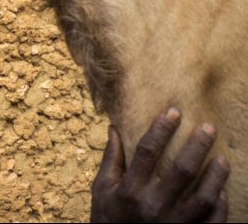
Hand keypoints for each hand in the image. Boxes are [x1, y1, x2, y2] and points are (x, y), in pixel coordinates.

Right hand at [91, 108, 229, 222]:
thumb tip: (114, 128)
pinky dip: (219, 206)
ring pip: (203, 197)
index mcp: (130, 189)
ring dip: (216, 176)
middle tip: (208, 128)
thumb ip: (111, 159)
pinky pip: (210, 221)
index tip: (173, 111)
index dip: (161, 129)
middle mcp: (152, 205)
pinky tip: (222, 191)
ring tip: (222, 159)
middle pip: (181, 170)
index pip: (148, 151)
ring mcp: (173, 223)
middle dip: (197, 146)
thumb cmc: (108, 218)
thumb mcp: (102, 189)